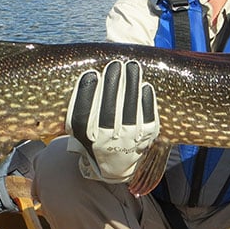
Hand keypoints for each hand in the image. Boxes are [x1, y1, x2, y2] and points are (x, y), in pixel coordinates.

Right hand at [65, 60, 158, 182]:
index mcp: (85, 137)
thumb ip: (81, 102)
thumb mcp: (81, 125)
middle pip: (109, 112)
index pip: (82, 116)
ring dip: (131, 87)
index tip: (91, 73)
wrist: (117, 164)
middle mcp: (106, 141)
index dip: (86, 93)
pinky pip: (149, 118)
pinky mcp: (148, 136)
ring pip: (130, 112)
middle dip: (112, 85)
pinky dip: (147, 100)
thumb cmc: (97, 134)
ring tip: (131, 66)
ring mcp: (129, 140)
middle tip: (115, 64)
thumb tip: (88, 71)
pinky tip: (144, 85)